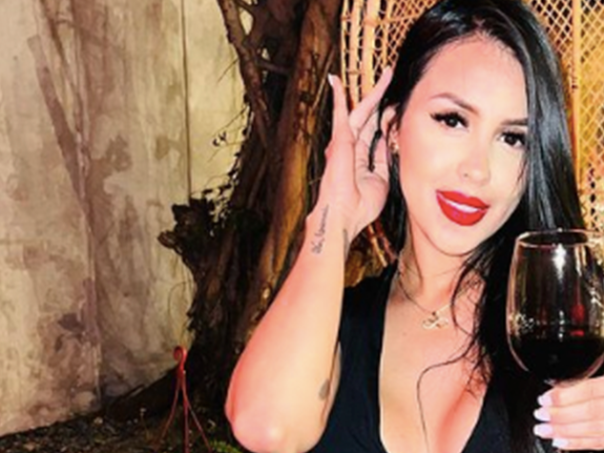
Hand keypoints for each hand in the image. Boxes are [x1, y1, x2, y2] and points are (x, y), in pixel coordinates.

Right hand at [318, 68, 392, 238]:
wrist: (344, 216)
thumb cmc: (360, 206)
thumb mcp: (381, 180)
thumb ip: (382, 160)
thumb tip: (388, 142)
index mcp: (359, 159)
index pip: (373, 132)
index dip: (384, 118)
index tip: (395, 106)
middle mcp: (349, 148)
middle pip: (368, 117)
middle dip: (379, 97)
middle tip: (390, 77)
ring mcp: (343, 143)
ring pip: (360, 111)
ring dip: (372, 93)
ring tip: (385, 75)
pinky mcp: (339, 140)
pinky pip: (340, 114)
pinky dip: (338, 97)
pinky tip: (336, 81)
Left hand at [533, 375, 603, 449]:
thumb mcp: (603, 376)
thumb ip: (588, 381)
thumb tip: (558, 385)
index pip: (590, 390)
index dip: (565, 395)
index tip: (544, 399)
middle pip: (590, 412)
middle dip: (561, 415)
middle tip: (540, 414)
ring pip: (593, 429)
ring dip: (564, 431)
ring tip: (543, 429)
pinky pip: (600, 443)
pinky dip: (579, 443)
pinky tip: (560, 441)